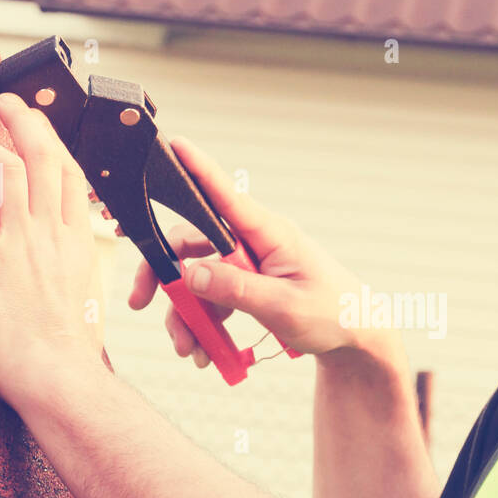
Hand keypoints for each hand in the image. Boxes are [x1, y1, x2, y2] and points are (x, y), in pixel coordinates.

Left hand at [0, 92, 105, 404]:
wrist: (57, 374)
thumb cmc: (67, 348)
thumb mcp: (81, 295)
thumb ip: (67, 262)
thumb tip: (56, 252)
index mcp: (79, 242)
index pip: (71, 175)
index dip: (54, 140)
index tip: (38, 125)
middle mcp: (53, 233)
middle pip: (44, 157)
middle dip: (25, 120)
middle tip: (6, 102)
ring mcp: (22, 241)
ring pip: (10, 168)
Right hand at [128, 136, 375, 366]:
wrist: (356, 337)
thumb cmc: (333, 313)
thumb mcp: (284, 307)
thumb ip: (236, 290)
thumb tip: (189, 273)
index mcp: (269, 233)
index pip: (226, 196)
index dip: (198, 169)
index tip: (173, 145)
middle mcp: (254, 242)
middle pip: (191, 244)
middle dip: (164, 277)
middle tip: (141, 302)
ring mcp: (249, 264)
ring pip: (195, 279)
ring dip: (185, 315)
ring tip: (191, 351)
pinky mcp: (247, 285)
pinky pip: (211, 299)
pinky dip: (203, 325)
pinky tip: (206, 352)